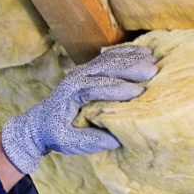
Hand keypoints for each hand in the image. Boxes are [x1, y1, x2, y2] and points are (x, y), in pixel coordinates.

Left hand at [0, 45, 156, 173]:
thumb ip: (89, 141)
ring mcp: (83, 70)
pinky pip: (109, 56)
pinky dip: (127, 52)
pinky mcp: (89, 69)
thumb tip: (115, 139)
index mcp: (72, 92)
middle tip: (153, 71)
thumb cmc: (54, 134)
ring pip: (110, 59)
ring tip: (154, 58)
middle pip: (106, 67)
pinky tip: (143, 51)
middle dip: (131, 67)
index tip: (140, 92)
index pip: (98, 87)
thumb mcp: (66, 143)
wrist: (39, 123)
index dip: (119, 89)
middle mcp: (77, 76)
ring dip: (132, 57)